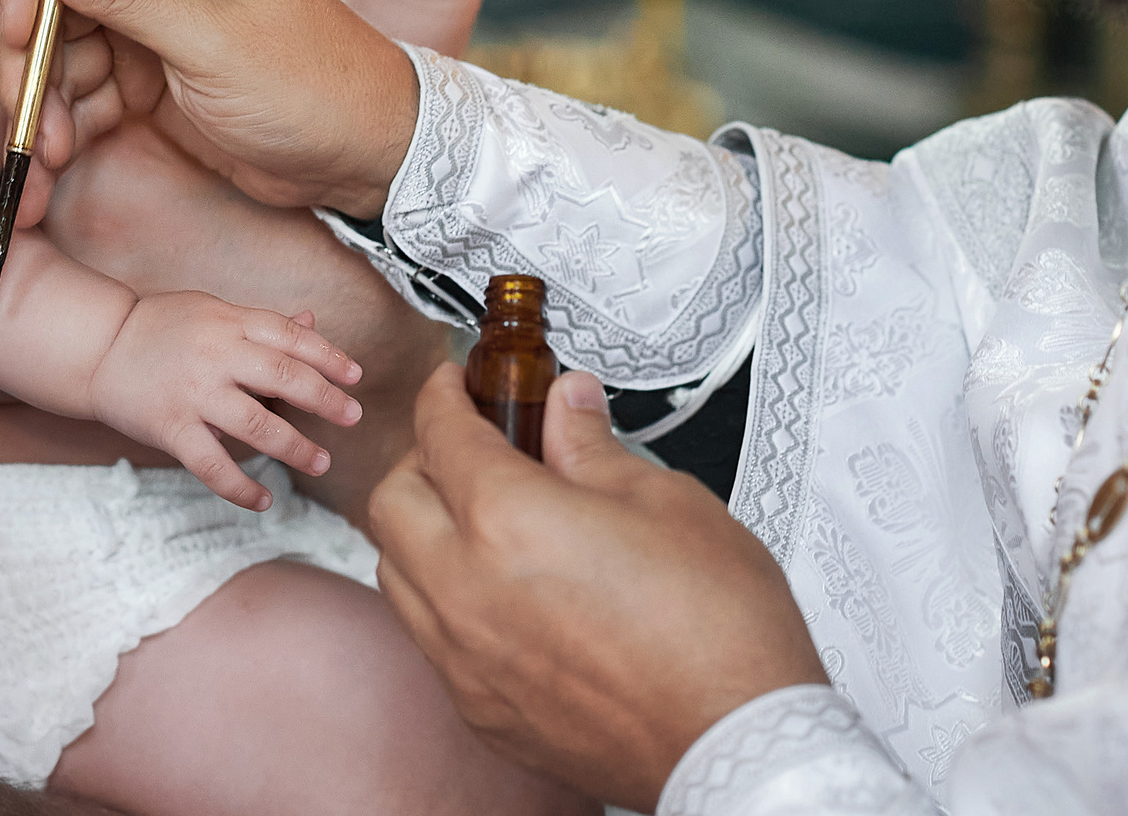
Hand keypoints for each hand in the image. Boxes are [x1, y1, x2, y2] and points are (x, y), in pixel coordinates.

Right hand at [0, 0, 417, 215]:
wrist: (367, 153)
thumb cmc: (310, 87)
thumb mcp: (212, 41)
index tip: (12, 32)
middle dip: (26, 51)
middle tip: (23, 120)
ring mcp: (156, 14)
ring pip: (61, 40)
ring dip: (43, 98)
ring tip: (46, 158)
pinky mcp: (154, 66)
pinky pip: (86, 82)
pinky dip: (68, 119)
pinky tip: (60, 160)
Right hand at [89, 292, 366, 510]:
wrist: (97, 346)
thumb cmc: (160, 326)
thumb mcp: (212, 311)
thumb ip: (261, 323)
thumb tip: (312, 322)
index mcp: (230, 321)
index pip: (292, 337)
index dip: (329, 356)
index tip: (355, 377)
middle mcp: (217, 355)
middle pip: (286, 378)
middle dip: (325, 400)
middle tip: (352, 418)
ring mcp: (194, 393)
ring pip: (258, 426)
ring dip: (295, 447)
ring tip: (321, 461)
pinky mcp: (172, 428)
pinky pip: (213, 465)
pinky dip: (241, 488)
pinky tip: (264, 500)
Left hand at [368, 366, 828, 811]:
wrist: (735, 744)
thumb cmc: (717, 631)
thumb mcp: (665, 501)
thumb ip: (594, 448)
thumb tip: (567, 407)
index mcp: (506, 521)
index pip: (439, 434)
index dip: (444, 393)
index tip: (457, 382)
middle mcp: (465, 590)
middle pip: (392, 501)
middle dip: (422, 459)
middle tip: (470, 445)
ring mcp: (465, 660)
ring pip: (396, 572)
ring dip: (421, 532)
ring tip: (480, 519)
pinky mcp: (480, 710)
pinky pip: (429, 638)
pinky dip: (443, 600)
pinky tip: (498, 592)